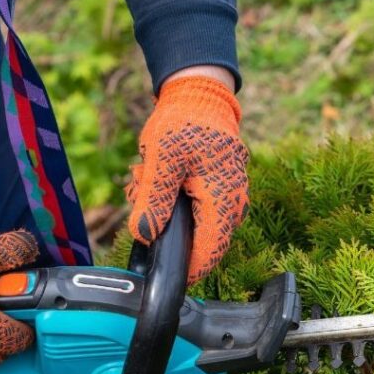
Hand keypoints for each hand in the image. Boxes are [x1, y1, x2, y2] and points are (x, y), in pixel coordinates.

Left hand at [126, 73, 248, 284]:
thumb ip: (153, 199)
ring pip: (197, 228)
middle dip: (167, 233)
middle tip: (139, 197)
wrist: (200, 96)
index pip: (210, 251)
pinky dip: (174, 204)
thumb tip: (144, 235)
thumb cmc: (184, 122)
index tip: (164, 278)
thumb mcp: (161, 158)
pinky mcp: (221, 193)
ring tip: (142, 179)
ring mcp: (230, 200)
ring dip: (166, 214)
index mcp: (223, 200)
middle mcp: (233, 205)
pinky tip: (153, 179)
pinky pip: (199, 213)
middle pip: (202, 242)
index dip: (189, 270)